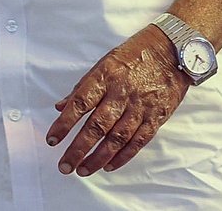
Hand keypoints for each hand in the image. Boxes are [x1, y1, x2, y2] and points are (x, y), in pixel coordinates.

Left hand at [46, 24, 188, 175]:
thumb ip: (82, 87)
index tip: (52, 140)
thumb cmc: (132, 56)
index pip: (80, 103)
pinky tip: (109, 166)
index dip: (64, 123)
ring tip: (83, 170)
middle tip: (65, 166)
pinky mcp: (156, 117)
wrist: (170, 52)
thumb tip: (60, 107)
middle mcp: (121, 93)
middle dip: (78, 148)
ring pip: (117, 138)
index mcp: (105, 77)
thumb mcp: (103, 64)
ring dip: (98, 157)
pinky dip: (123, 156)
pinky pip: (138, 141)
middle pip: (97, 126)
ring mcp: (140, 107)